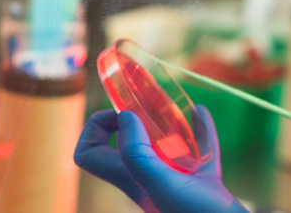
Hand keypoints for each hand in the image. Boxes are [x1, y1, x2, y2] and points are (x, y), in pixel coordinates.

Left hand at [75, 105, 247, 212]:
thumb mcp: (163, 186)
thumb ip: (138, 155)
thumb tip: (126, 117)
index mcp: (131, 181)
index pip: (89, 154)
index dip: (95, 129)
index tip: (122, 115)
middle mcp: (148, 179)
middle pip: (124, 144)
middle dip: (130, 118)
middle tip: (147, 103)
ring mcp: (175, 180)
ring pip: (160, 145)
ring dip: (163, 122)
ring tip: (172, 105)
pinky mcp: (202, 182)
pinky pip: (196, 150)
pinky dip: (198, 130)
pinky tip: (200, 112)